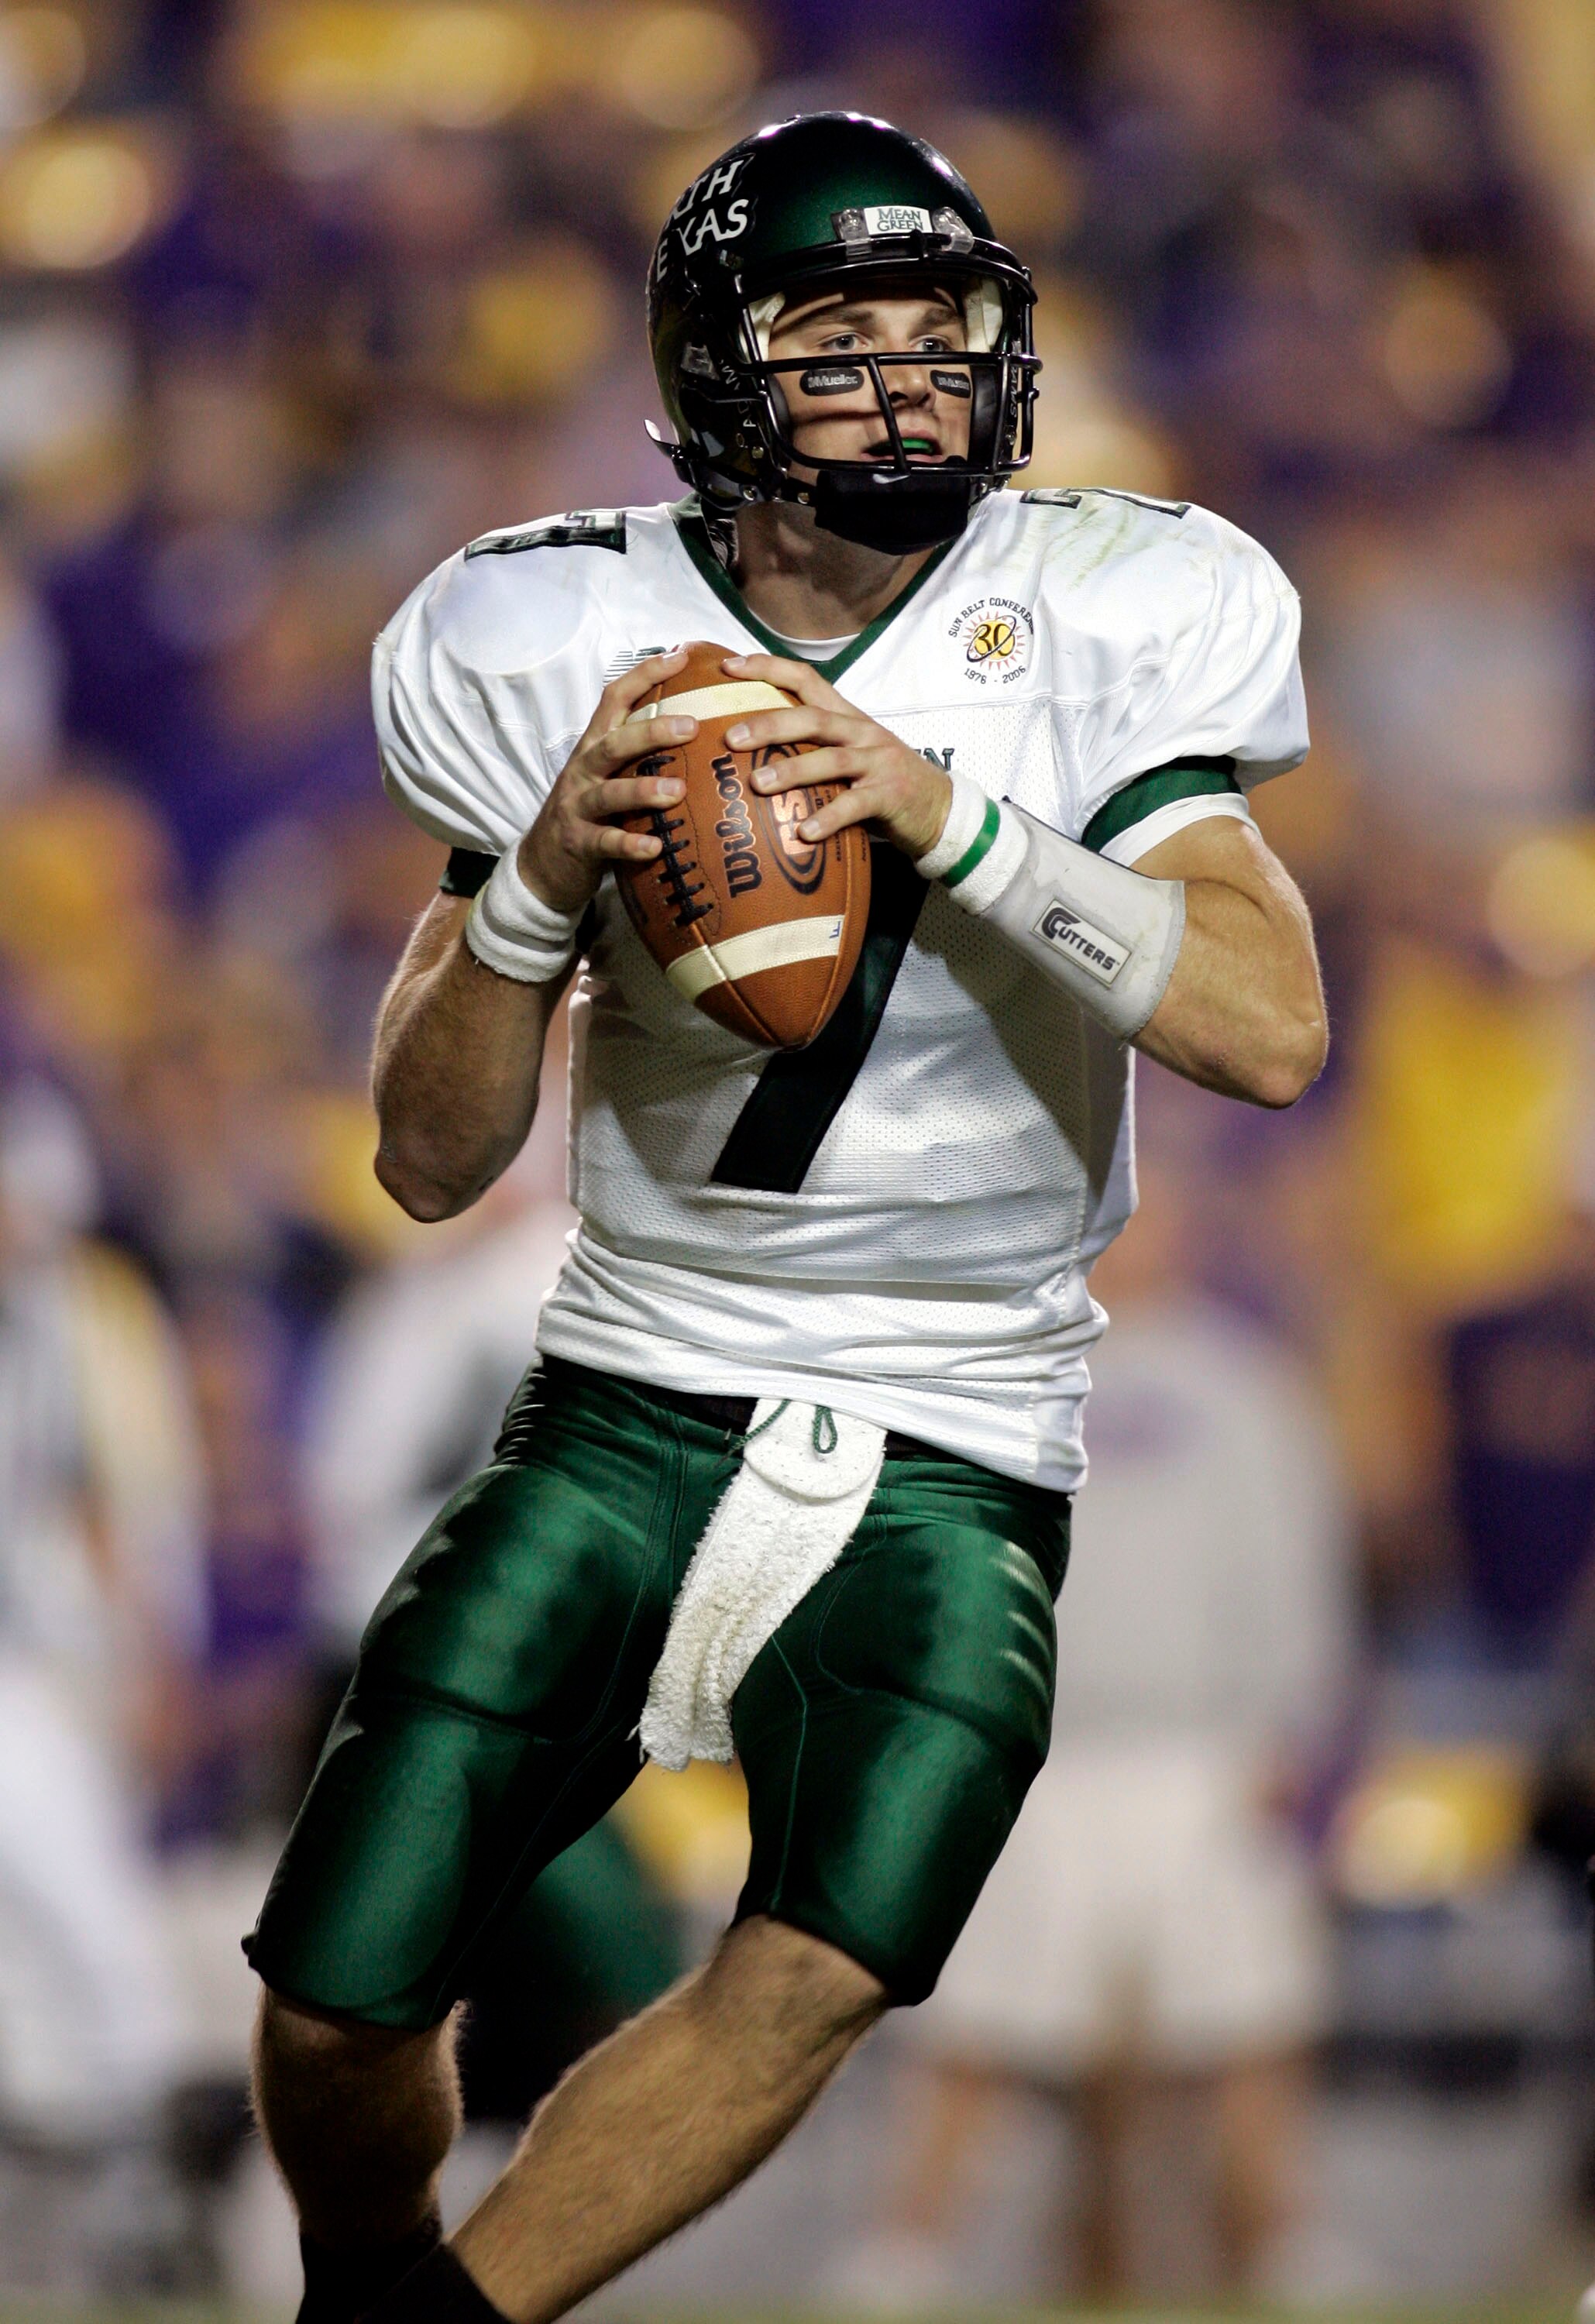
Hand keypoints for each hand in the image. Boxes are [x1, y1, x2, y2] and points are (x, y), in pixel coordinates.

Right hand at [517, 648, 696, 913]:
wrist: (543, 863)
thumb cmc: (592, 812)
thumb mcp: (610, 774)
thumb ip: (641, 752)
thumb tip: (698, 725)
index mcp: (594, 746)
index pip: (615, 698)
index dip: (645, 675)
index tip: (681, 655)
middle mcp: (584, 770)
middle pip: (614, 742)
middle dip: (651, 732)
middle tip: (691, 726)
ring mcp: (578, 806)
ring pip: (609, 792)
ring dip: (643, 790)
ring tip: (678, 791)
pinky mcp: (579, 844)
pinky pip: (606, 843)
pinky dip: (630, 844)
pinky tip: (656, 847)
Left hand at [719, 652, 951, 859]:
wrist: (939, 808)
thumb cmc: (879, 780)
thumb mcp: (848, 752)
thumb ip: (810, 745)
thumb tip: (748, 748)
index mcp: (846, 716)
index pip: (805, 679)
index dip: (767, 668)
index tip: (728, 666)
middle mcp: (860, 732)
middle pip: (812, 718)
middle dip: (769, 725)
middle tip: (731, 738)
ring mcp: (877, 762)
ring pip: (831, 759)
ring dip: (792, 771)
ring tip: (757, 784)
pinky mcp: (889, 795)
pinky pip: (854, 805)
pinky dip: (828, 818)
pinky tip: (804, 833)